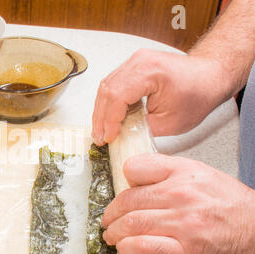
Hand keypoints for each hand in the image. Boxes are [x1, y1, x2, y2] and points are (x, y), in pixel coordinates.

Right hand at [92, 49, 230, 144]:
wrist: (209, 76)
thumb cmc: (199, 93)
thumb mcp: (171, 122)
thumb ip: (142, 130)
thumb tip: (121, 137)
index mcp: (150, 72)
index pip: (117, 96)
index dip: (109, 120)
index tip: (108, 137)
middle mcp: (139, 61)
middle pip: (107, 90)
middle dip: (101, 118)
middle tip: (99, 137)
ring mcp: (135, 61)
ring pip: (106, 86)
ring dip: (101, 111)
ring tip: (101, 130)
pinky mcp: (133, 66)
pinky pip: (112, 83)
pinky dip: (108, 103)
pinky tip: (108, 118)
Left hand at [102, 153, 254, 253]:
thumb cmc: (234, 212)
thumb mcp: (204, 180)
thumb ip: (170, 179)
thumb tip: (139, 187)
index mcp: (185, 173)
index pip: (136, 167)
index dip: (123, 181)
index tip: (120, 193)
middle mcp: (182, 194)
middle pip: (128, 200)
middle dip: (112, 213)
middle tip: (110, 220)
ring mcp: (183, 223)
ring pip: (131, 223)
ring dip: (115, 233)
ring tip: (114, 237)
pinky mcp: (185, 251)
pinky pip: (143, 247)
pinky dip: (128, 249)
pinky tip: (127, 250)